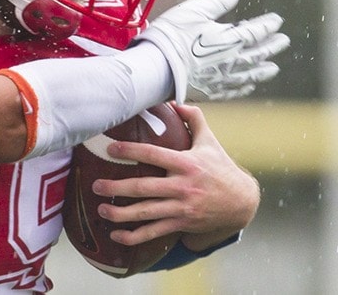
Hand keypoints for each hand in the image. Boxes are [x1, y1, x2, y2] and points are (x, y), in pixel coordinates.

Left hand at [91, 103, 259, 249]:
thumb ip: (194, 119)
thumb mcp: (210, 141)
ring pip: (146, 213)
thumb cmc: (220, 167)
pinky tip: (116, 236)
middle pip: (144, 188)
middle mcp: (183, 187)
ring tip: (100, 210)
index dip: (131, 151)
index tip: (111, 149)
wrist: (242, 202)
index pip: (154, 154)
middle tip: (96, 185)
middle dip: (117, 188)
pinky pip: (154, 232)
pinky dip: (134, 236)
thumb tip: (175, 101)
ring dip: (121, 214)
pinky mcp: (181, 224)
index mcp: (187, 163)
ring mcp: (182, 208)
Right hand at [134, 0, 289, 102]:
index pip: (257, 31)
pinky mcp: (210, 93)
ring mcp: (222, 79)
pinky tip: (248, 86)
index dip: (268, 25)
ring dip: (263, 70)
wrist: (156, 70)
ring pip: (251, 75)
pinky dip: (245, 88)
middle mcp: (232, 61)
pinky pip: (235, 91)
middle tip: (283, 41)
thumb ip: (217, 0)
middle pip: (259, 53)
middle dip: (272, 46)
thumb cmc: (172, 37)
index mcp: (231, 40)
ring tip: (273, 68)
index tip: (277, 21)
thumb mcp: (193, 9)